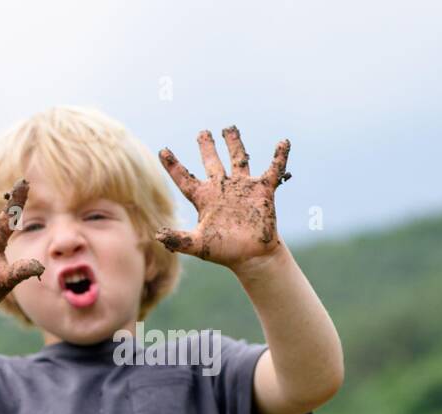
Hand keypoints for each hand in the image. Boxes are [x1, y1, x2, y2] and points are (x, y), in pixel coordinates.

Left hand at [155, 126, 290, 268]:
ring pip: (238, 159)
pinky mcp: (263, 190)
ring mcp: (243, 187)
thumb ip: (178, 239)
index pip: (185, 178)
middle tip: (203, 132)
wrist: (252, 257)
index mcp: (205, 198)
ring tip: (229, 128)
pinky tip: (283, 142)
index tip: (163, 151)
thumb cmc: (225, 252)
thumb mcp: (198, 245)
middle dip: (207, 146)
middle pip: (212, 162)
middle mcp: (223, 188)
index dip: (173, 165)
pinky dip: (279, 156)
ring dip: (234, 143)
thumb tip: (158, 235)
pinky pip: (273, 169)